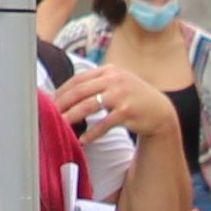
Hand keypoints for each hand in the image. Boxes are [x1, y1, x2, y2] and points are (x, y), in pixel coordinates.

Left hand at [60, 62, 185, 176]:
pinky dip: (92, 133)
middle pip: (80, 91)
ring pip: (88, 106)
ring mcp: (121, 95)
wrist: (160, 111)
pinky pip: (104, 123)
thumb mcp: (117, 82)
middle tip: (50, 113)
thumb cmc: (133, 98)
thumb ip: (97, 83)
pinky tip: (83, 140)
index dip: (62, 90)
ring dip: (72, 116)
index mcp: (108, 71)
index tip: (51, 100)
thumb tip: (67, 93)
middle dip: (62, 103)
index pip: (79, 79)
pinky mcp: (127, 112)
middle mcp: (114, 80)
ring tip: (61, 125)